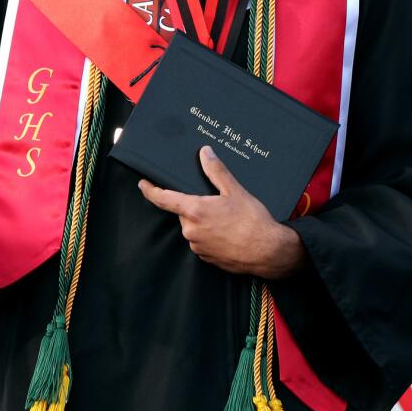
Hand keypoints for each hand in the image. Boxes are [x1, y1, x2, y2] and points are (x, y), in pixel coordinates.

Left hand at [138, 146, 305, 278]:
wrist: (268, 252)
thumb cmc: (252, 221)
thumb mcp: (234, 191)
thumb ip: (216, 171)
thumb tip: (205, 153)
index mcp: (194, 211)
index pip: (163, 199)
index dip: (150, 190)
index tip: (143, 184)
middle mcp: (191, 230)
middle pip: (184, 212)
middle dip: (196, 206)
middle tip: (217, 203)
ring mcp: (198, 246)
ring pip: (194, 227)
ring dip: (205, 221)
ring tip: (228, 219)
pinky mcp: (206, 258)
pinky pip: (202, 241)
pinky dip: (212, 235)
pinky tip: (229, 232)